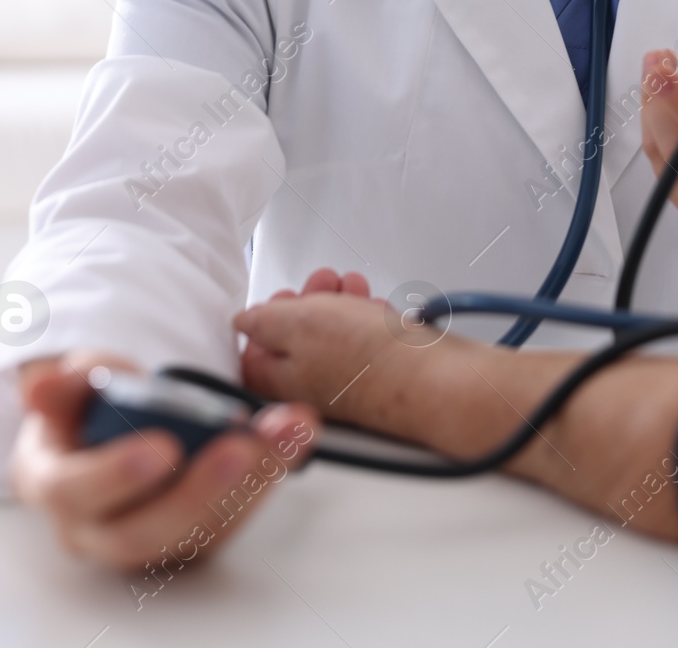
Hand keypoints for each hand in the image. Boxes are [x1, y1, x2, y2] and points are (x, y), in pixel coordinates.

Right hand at [11, 351, 317, 572]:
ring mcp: (150, 539)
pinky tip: (294, 435)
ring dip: (252, 481)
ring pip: (200, 530)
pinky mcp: (197, 534)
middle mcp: (96, 528)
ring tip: (286, 430)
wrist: (117, 432)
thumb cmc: (88, 410)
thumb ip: (70, 381)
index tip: (163, 448)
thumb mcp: (74, 384)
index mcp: (53, 484)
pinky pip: (234, 517)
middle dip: (196, 492)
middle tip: (240, 449)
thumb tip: (43, 386)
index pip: (73, 491)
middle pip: (143, 532)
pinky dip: (270, 473)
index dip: (114, 474)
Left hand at [236, 270, 454, 439]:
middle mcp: (306, 394)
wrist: (433, 381)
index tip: (284, 296)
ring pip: (332, 341)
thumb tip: (244, 321)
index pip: (252, 351)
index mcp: (275, 384)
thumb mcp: (299, 322)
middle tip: (323, 282)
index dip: (266, 316)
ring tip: (354, 287)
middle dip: (310, 302)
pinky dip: (368, 322)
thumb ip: (262, 319)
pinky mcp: (376, 384)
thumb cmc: (369, 361)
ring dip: (341, 305)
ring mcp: (343, 391)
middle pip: (295, 342)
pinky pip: (364, 348)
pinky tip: (377, 310)